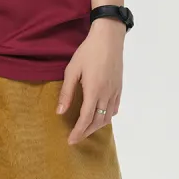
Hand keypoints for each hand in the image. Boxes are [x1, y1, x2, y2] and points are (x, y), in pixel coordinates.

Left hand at [56, 19, 124, 144]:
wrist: (109, 38)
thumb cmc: (88, 51)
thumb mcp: (72, 69)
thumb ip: (66, 92)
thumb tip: (60, 112)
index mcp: (93, 91)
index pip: (85, 119)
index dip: (78, 132)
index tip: (70, 141)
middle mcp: (106, 95)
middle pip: (97, 122)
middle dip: (86, 132)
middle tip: (76, 138)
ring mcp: (114, 92)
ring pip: (107, 118)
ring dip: (96, 126)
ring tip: (86, 129)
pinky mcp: (119, 87)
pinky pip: (114, 109)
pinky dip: (107, 117)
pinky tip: (101, 116)